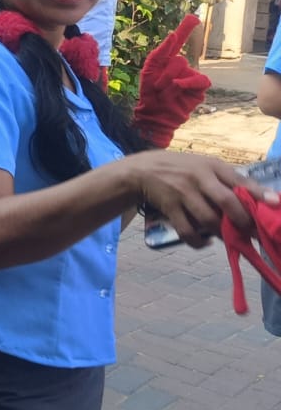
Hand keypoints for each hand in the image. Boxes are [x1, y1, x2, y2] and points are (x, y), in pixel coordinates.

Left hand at [133, 16, 211, 147]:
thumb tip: (173, 34)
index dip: (185, 29)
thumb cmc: (149, 91)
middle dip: (164, 73)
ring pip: (185, 68)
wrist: (154, 112)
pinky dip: (186, 82)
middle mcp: (182, 67)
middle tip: (157, 86)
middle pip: (178, 59)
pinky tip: (177, 87)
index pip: (179, 42)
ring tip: (163, 91)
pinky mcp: (199, 88)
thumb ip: (161, 51)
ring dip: (170, 80)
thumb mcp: (150, 69)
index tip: (193, 17)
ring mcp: (192, 76)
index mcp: (168, 60)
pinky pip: (198, 79)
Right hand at [135, 150, 261, 248]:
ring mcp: (183, 193)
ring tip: (229, 238)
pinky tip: (205, 242)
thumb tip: (260, 199)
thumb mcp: (205, 166)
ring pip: (209, 219)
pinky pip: (187, 231)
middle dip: (243, 221)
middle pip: (227, 201)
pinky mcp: (169, 208)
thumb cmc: (182, 169)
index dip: (258, 193)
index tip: (275, 204)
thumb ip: (229, 180)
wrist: (142, 170)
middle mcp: (198, 178)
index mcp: (212, 166)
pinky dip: (199, 242)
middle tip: (252, 233)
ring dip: (223, 233)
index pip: (239, 180)